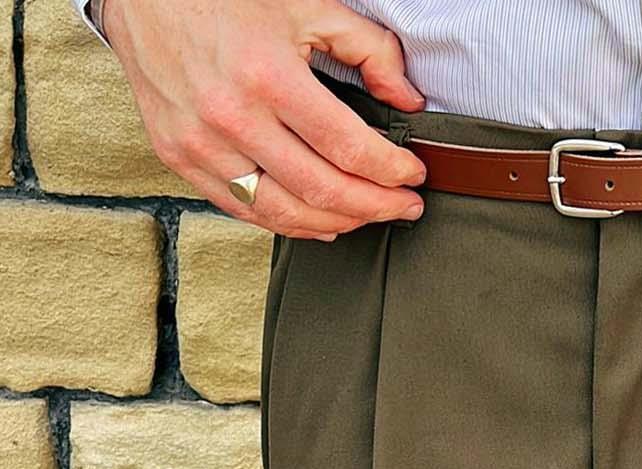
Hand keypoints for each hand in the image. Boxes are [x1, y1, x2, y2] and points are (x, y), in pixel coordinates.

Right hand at [101, 0, 427, 238]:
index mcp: (267, 76)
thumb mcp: (306, 5)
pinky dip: (288, 224)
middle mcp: (231, 117)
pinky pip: (244, 211)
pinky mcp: (180, 158)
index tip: (412, 175)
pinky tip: (319, 221)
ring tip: (367, 216)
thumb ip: (368, 49)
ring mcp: (201, 144)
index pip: (347, 147)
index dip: (390, 171)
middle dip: (374, 206)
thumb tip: (407, 99)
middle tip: (404, 206)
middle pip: (321, 189)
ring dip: (336, 222)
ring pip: (284, 213)